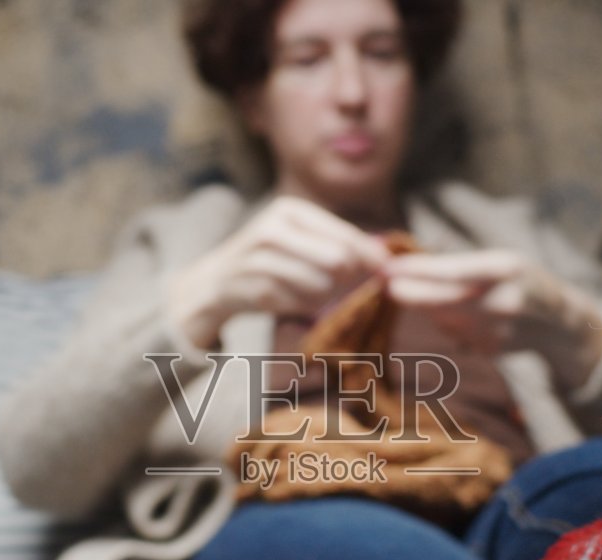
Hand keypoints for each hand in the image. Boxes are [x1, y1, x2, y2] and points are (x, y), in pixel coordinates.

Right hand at [166, 196, 390, 350]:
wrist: (215, 282)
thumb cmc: (271, 259)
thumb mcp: (303, 240)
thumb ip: (342, 244)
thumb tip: (387, 258)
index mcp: (289, 210)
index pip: (345, 234)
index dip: (371, 255)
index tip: (385, 269)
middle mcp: (271, 228)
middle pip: (337, 261)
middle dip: (346, 278)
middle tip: (341, 284)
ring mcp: (258, 259)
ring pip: (320, 286)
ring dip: (323, 296)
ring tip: (311, 291)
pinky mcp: (251, 289)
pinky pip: (299, 305)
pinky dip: (302, 308)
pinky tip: (289, 300)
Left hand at [383, 249, 572, 352]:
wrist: (558, 323)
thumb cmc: (522, 280)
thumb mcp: (500, 259)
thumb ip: (461, 263)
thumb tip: (410, 266)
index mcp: (505, 269)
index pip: (452, 271)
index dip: (418, 271)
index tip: (389, 268)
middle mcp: (501, 302)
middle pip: (441, 301)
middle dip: (410, 293)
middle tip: (389, 284)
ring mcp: (496, 330)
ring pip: (443, 319)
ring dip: (429, 307)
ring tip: (435, 294)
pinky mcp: (489, 350)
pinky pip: (454, 334)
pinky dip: (447, 322)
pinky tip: (461, 314)